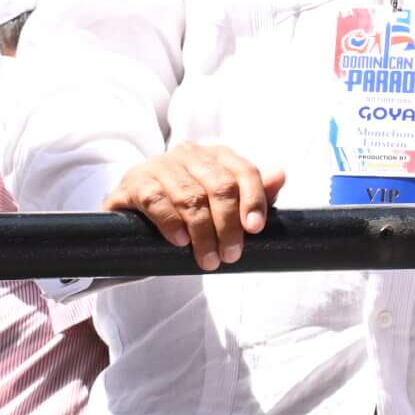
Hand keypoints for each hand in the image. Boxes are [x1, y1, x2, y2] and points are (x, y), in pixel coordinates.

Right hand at [103, 143, 286, 271]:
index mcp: (217, 155)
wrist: (136, 220)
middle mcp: (190, 154)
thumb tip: (280, 175)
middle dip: (228, 224)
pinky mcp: (134, 182)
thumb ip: (253, 192)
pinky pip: (156, 200)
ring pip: (190, 197)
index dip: (253, 200)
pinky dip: (171, 223)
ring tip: (209, 260)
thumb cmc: (188, 210)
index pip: (244, 172)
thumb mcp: (223, 204)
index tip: (255, 229)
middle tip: (231, 255)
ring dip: (203, 233)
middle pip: (220, 185)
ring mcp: (160, 165)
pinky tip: (180, 241)